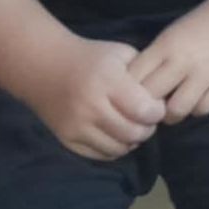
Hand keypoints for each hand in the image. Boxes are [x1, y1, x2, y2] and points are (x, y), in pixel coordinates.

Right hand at [17, 35, 165, 159]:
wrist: (44, 66)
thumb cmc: (90, 57)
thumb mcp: (120, 54)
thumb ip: (144, 72)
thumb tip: (164, 96)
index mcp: (108, 82)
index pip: (143, 110)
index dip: (157, 112)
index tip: (158, 106)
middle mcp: (91, 106)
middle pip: (132, 132)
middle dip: (148, 129)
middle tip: (148, 120)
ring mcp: (76, 125)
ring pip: (117, 148)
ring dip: (131, 141)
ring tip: (134, 127)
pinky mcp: (66, 138)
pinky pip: (98, 154)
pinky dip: (113, 149)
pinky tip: (117, 135)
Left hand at [128, 3, 208, 122]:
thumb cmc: (198, 28)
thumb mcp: (169, 38)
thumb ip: (152, 62)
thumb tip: (130, 95)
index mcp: (166, 46)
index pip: (134, 80)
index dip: (128, 95)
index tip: (131, 100)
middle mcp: (185, 60)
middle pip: (152, 98)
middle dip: (147, 108)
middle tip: (152, 109)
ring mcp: (208, 72)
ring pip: (177, 110)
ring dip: (172, 114)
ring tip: (175, 107)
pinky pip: (203, 109)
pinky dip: (198, 107)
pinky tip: (199, 98)